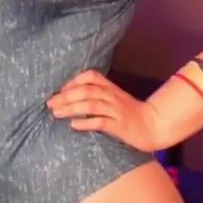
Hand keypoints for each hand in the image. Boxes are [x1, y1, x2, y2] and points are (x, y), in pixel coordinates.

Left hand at [46, 70, 164, 151]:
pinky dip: (86, 123)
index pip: (91, 76)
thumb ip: (97, 95)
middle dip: (66, 96)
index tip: (60, 90)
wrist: (153, 126)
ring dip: (72, 108)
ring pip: (92, 105)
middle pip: (87, 91)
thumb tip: (70, 97)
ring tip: (56, 113)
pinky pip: (101, 122)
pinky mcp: (120, 126)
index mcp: (111, 88)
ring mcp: (117, 111)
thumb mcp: (114, 100)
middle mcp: (113, 97)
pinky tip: (74, 125)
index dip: (74, 81)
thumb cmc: (129, 114)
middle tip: (50, 103)